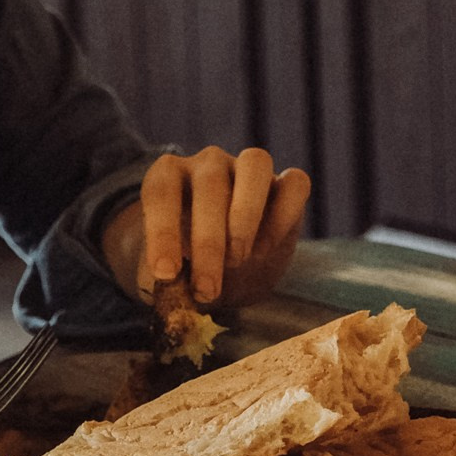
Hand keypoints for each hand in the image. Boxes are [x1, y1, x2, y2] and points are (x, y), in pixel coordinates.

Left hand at [114, 145, 309, 307]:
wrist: (220, 270)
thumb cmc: (187, 268)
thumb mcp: (170, 277)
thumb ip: (166, 280)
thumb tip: (169, 292)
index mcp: (168, 177)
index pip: (161, 191)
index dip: (162, 231)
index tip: (166, 274)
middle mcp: (208, 164)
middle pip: (211, 184)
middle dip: (208, 242)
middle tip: (207, 288)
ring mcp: (247, 168)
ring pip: (255, 165)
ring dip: (247, 215)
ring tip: (239, 259)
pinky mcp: (285, 184)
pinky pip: (294, 183)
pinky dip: (283, 215)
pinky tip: (266, 249)